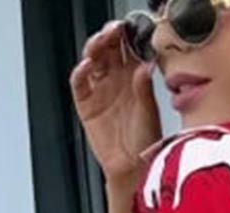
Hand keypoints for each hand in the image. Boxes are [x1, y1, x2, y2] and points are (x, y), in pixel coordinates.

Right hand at [69, 19, 162, 181]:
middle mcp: (117, 80)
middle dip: (108, 36)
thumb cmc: (146, 143)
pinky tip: (87, 65)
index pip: (128, 48)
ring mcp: (101, 90)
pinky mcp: (86, 104)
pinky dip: (80, 72)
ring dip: (94, 48)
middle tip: (113, 31)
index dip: (127, 36)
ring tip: (100, 43)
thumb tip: (144, 68)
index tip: (129, 28)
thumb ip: (144, 90)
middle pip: (108, 49)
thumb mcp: (150, 113)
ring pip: (93, 60)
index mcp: (135, 77)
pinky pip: (79, 83)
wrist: (133, 168)